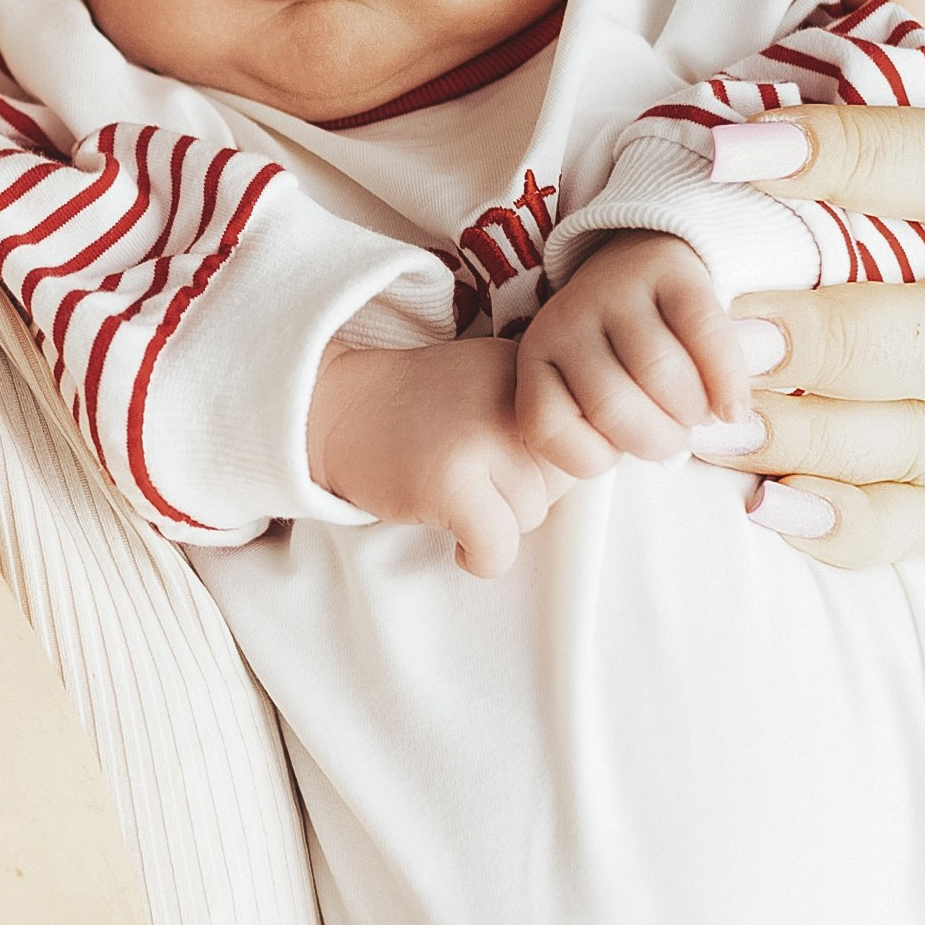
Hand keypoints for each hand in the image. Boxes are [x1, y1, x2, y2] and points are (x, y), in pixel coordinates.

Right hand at [307, 337, 566, 578]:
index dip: (541, 462)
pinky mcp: (450, 483)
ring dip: (496, 521)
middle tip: (471, 474)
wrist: (332, 409)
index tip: (499, 455)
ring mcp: (482, 437)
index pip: (580, 440)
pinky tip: (455, 538)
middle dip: (521, 491)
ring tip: (454, 494)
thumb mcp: (491, 383)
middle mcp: (515, 395)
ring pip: (533, 514)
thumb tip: (592, 471)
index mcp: (530, 366)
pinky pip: (499, 550)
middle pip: (562, 480)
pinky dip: (479, 558)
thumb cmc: (418, 409)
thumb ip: (543, 415)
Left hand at [516, 235, 752, 479]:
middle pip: (611, 407)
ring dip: (691, 411)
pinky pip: (704, 332)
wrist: (640, 259)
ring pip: (659, 371)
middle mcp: (565, 322)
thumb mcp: (586, 390)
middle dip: (657, 439)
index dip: (595, 456)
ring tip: (698, 412)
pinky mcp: (668, 271)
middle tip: (675, 433)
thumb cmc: (618, 353)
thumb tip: (658, 460)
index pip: (547, 428)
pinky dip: (725, 381)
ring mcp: (614, 291)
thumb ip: (599, 430)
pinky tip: (732, 408)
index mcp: (535, 360)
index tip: (620, 449)